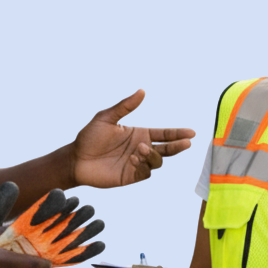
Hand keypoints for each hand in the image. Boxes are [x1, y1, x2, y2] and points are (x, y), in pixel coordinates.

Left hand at [70, 90, 195, 187]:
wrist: (76, 159)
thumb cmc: (89, 137)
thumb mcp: (106, 117)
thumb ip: (125, 106)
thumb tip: (142, 91)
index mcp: (139, 134)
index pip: (164, 133)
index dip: (177, 133)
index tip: (191, 133)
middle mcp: (141, 148)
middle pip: (167, 149)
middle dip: (178, 146)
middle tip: (186, 142)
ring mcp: (137, 163)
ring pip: (157, 161)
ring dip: (153, 154)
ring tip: (140, 149)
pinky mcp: (131, 176)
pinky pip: (145, 172)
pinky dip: (143, 165)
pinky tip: (132, 158)